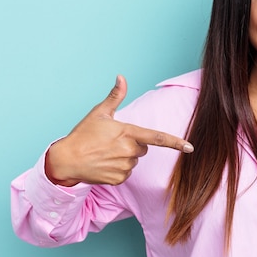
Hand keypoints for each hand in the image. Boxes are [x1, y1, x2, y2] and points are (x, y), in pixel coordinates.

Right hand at [45, 75, 192, 186]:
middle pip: (143, 148)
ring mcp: (124, 166)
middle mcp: (129, 150)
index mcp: (128, 132)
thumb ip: (115, 96)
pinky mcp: (119, 179)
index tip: (190, 147)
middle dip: (132, 145)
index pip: (157, 137)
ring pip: (134, 161)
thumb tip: (121, 76)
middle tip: (112, 143)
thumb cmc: (83, 135)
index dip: (176, 143)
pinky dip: (117, 170)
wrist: (65, 160)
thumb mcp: (99, 113)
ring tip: (105, 153)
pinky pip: (126, 173)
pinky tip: (103, 165)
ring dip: (125, 158)